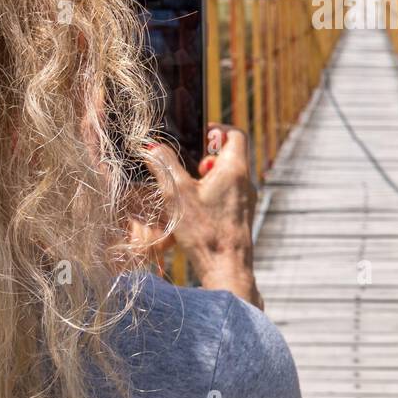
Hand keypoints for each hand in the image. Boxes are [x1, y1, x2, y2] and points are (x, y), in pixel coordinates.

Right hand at [137, 126, 261, 307]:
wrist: (227, 269)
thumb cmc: (204, 231)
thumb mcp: (177, 194)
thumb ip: (163, 165)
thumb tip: (151, 146)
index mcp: (235, 169)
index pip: (234, 134)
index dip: (215, 129)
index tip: (196, 136)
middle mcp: (246, 181)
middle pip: (229, 154)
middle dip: (205, 156)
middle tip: (186, 167)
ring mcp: (246, 199)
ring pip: (228, 175)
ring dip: (207, 176)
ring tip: (187, 190)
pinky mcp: (241, 216)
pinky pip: (228, 193)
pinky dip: (212, 192)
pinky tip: (194, 209)